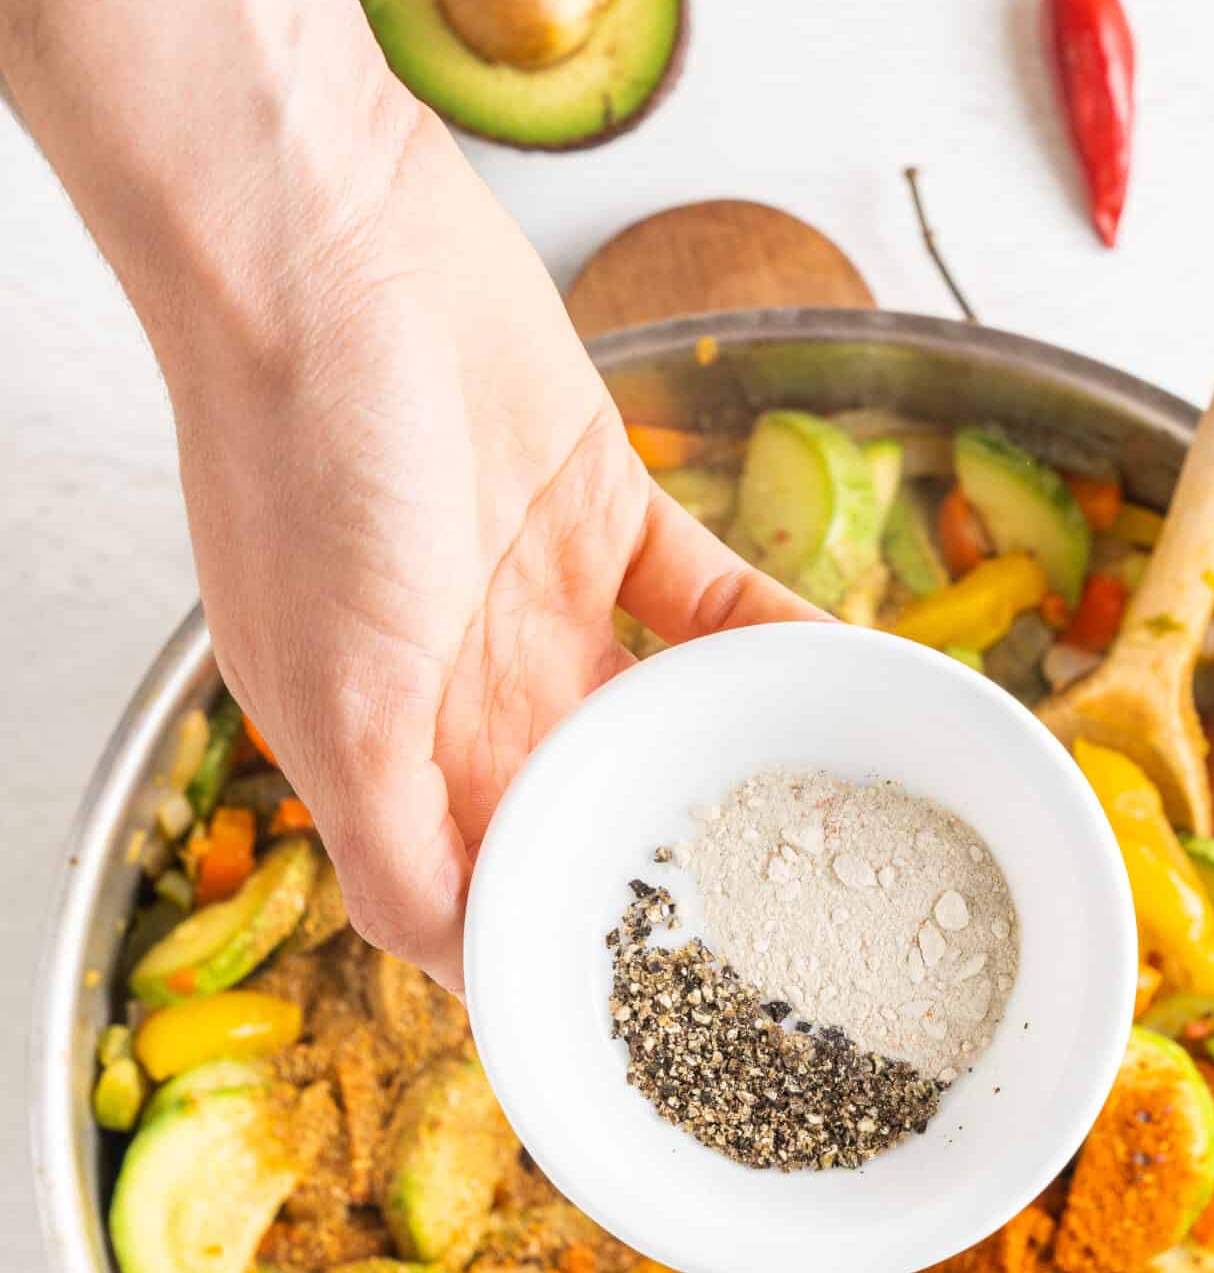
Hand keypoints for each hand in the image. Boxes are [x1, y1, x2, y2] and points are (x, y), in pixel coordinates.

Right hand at [164, 95, 815, 989]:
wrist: (329, 240)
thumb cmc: (302, 457)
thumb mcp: (332, 689)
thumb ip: (386, 837)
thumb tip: (450, 969)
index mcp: (381, 747)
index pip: (473, 891)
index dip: (549, 959)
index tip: (644, 1032)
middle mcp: (461, 687)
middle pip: (582, 811)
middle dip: (668, 875)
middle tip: (786, 941)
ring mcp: (537, 598)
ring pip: (658, 712)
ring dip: (732, 757)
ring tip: (840, 819)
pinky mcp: (603, 504)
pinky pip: (710, 597)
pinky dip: (777, 632)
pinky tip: (852, 670)